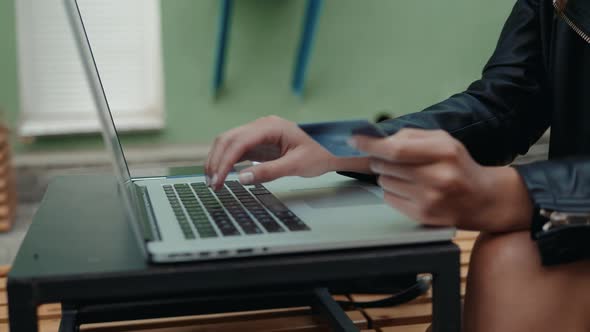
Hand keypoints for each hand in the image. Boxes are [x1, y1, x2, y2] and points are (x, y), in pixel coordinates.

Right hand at [205, 116, 337, 190]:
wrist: (332, 149)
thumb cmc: (319, 154)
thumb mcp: (296, 166)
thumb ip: (269, 172)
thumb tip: (242, 178)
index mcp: (271, 126)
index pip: (239, 142)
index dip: (224, 161)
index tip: (218, 180)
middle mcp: (261, 125)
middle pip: (228, 139)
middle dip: (216, 161)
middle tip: (212, 184)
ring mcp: (258, 132)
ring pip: (228, 142)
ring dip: (218, 160)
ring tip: (213, 181)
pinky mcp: (258, 141)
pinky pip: (236, 148)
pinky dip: (226, 160)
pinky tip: (222, 174)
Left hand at [351, 128, 531, 231]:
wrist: (482, 198)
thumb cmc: (457, 165)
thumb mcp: (443, 141)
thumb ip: (411, 136)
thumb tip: (377, 137)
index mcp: (443, 152)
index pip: (395, 149)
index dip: (370, 145)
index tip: (353, 140)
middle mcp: (438, 176)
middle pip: (386, 166)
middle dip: (380, 160)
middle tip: (388, 159)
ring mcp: (430, 199)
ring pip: (384, 182)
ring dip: (388, 176)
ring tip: (408, 176)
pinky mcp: (423, 215)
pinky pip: (389, 198)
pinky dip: (393, 191)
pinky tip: (411, 189)